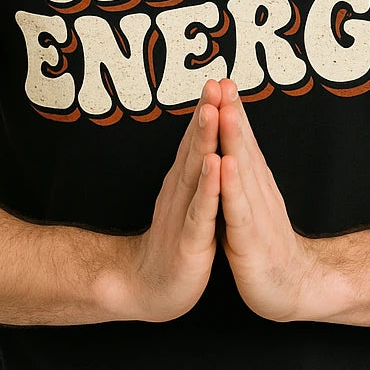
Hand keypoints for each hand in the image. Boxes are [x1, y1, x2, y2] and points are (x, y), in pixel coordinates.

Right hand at [111, 80, 221, 321]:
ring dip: (204, 140)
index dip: (208, 110)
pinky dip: (209, 188)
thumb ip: (193, 168)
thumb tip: (202, 137)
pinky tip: (216, 167)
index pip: (198, 140)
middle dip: (206, 113)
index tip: (220, 80)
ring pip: (196, 172)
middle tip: (214, 83)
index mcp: (185, 182)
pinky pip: (201, 211)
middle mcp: (181, 191)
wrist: (150, 288)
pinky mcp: (189, 241)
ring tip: (212, 112)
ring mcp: (183, 214)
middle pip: (196, 146)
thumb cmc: (174, 241)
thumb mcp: (186, 200)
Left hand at [217, 79, 327, 321]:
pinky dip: (231, 185)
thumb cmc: (266, 245)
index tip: (221, 81)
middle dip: (231, 112)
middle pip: (243, 145)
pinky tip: (225, 164)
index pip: (242, 140)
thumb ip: (243, 174)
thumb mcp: (251, 203)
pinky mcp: (249, 239)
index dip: (231, 110)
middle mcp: (258, 191)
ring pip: (241, 169)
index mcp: (254, 183)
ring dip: (233, 138)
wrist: (294, 288)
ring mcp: (256, 212)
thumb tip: (232, 146)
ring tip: (225, 109)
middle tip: (223, 82)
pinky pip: (238, 208)